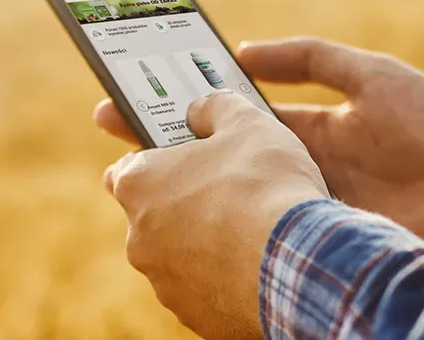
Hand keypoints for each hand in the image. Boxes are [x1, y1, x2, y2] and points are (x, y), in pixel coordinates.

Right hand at [95, 37, 423, 253]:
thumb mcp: (372, 74)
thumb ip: (310, 57)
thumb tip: (241, 51)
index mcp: (308, 131)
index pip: (229, 120)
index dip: (180, 113)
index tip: (127, 103)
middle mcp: (300, 174)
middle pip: (224, 169)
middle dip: (171, 164)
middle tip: (111, 159)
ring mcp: (310, 214)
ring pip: (239, 212)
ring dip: (194, 208)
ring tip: (136, 205)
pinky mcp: (325, 248)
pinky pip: (272, 249)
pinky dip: (234, 248)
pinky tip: (191, 249)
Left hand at [104, 91, 328, 339]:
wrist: (297, 259)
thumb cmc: (266, 184)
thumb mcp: (247, 122)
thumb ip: (216, 107)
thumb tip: (203, 108)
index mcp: (139, 184)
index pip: (126, 168)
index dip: (157, 160)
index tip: (185, 157)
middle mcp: (139, 238)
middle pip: (156, 215)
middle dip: (187, 205)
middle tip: (230, 191)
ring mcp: (165, 282)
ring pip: (181, 256)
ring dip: (207, 244)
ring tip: (253, 231)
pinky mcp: (194, 315)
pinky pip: (206, 290)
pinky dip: (226, 278)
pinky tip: (258, 263)